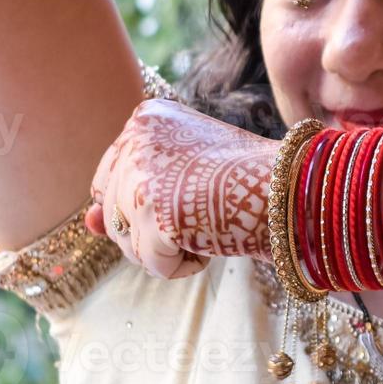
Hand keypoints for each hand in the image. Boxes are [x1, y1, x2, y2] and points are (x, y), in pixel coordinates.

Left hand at [84, 98, 277, 278]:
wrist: (294, 187)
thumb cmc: (252, 178)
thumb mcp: (187, 170)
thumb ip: (133, 189)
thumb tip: (88, 224)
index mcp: (145, 118)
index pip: (112, 178)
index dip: (147, 201)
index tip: (193, 191)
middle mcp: (135, 140)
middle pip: (113, 212)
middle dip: (152, 226)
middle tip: (203, 208)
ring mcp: (141, 177)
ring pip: (128, 243)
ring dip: (168, 247)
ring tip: (209, 222)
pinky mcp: (153, 215)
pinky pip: (154, 265)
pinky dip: (183, 265)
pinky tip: (212, 241)